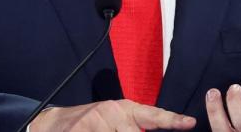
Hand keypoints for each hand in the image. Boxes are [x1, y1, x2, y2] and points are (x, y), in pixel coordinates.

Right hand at [30, 99, 196, 130]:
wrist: (51, 125)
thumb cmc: (88, 125)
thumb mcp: (114, 121)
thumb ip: (133, 126)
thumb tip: (148, 128)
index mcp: (124, 110)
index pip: (153, 116)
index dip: (172, 120)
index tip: (190, 123)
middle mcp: (112, 113)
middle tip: (125, 131)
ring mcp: (95, 123)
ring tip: (105, 131)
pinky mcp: (80, 131)